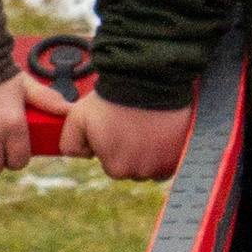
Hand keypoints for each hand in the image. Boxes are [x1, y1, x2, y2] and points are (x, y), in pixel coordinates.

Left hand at [59, 90, 192, 180]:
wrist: (147, 78)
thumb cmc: (112, 97)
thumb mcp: (77, 118)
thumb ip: (70, 144)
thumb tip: (83, 156)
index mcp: (116, 169)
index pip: (112, 164)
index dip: (112, 144)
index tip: (117, 125)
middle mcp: (141, 172)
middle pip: (134, 166)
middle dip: (132, 149)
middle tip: (133, 121)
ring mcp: (163, 165)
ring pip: (153, 163)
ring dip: (151, 149)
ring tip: (148, 123)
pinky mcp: (181, 155)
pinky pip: (172, 159)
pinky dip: (168, 148)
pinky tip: (162, 129)